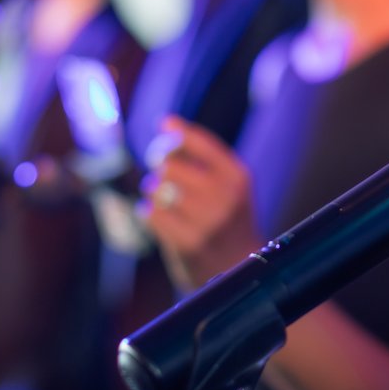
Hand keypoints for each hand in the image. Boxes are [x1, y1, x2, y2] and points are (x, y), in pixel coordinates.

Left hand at [140, 117, 261, 290]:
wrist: (238, 268)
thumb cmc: (227, 217)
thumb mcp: (229, 184)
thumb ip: (202, 155)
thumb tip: (166, 122)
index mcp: (239, 177)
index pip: (200, 142)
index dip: (177, 133)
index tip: (165, 124)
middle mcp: (226, 197)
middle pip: (170, 165)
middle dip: (162, 168)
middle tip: (166, 177)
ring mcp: (207, 222)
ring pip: (158, 190)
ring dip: (155, 192)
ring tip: (165, 200)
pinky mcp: (188, 243)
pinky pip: (151, 214)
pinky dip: (149, 214)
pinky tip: (160, 219)